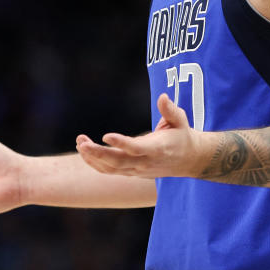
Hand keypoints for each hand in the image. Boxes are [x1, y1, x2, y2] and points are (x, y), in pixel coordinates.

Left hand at [76, 94, 204, 178]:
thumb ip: (170, 110)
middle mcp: (146, 162)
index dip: (121, 143)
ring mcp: (137, 170)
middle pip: (119, 162)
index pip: (137, 149)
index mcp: (157, 149)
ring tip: (80, 143)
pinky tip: (84, 151)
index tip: (106, 136)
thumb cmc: (182, 135)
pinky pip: (110, 171)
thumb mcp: (180, 120)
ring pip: (111, 169)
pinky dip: (96, 164)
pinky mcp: (132, 172)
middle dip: (98, 154)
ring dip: (93, 158)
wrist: (189, 160)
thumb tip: (163, 97)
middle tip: (82, 142)